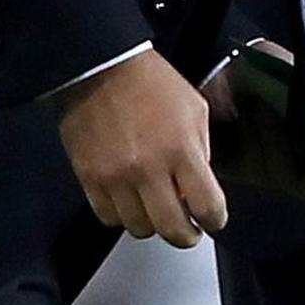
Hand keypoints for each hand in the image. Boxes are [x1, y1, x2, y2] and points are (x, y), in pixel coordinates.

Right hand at [57, 51, 227, 247]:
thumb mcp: (195, 110)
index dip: (215, 220)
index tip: (214, 220)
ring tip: (157, 211)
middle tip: (190, 230)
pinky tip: (131, 203)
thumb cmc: (152, 84)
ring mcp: (116, 177)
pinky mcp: (89, 178)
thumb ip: (201, 151)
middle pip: (172, 229)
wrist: (101, 69)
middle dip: (187, 236)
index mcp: (181, 150)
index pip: (206, 206)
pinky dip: (122, 216)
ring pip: (139, 228)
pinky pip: (108, 216)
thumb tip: (198, 187)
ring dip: (153, 224)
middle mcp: (148, 169)